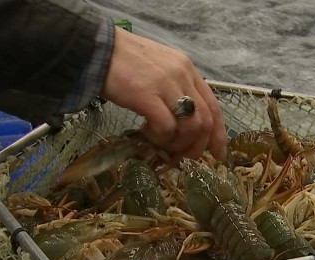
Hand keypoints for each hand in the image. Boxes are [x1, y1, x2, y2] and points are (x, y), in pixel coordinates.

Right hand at [100, 27, 227, 160]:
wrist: (96, 48)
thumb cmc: (123, 61)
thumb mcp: (159, 69)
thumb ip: (175, 90)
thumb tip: (181, 122)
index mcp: (188, 69)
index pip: (213, 106)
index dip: (218, 134)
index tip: (217, 154)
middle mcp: (183, 76)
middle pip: (205, 121)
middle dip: (196, 146)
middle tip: (179, 156)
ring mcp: (166, 85)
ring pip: (190, 127)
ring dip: (176, 144)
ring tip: (158, 142)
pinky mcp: (147, 96)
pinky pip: (166, 128)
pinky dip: (160, 138)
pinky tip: (145, 133)